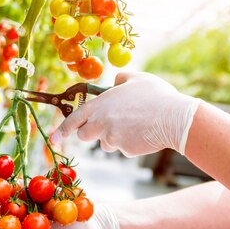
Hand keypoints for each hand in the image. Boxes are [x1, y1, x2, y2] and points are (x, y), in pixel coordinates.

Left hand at [51, 72, 200, 155]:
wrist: (175, 118)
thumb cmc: (158, 96)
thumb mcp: (138, 78)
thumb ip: (122, 78)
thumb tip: (115, 80)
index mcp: (101, 103)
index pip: (74, 119)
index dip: (62, 130)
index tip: (54, 139)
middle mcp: (102, 121)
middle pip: (86, 135)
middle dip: (94, 133)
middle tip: (110, 125)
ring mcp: (113, 137)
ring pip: (107, 143)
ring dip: (116, 138)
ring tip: (136, 125)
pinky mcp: (125, 149)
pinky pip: (124, 149)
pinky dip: (132, 143)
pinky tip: (145, 133)